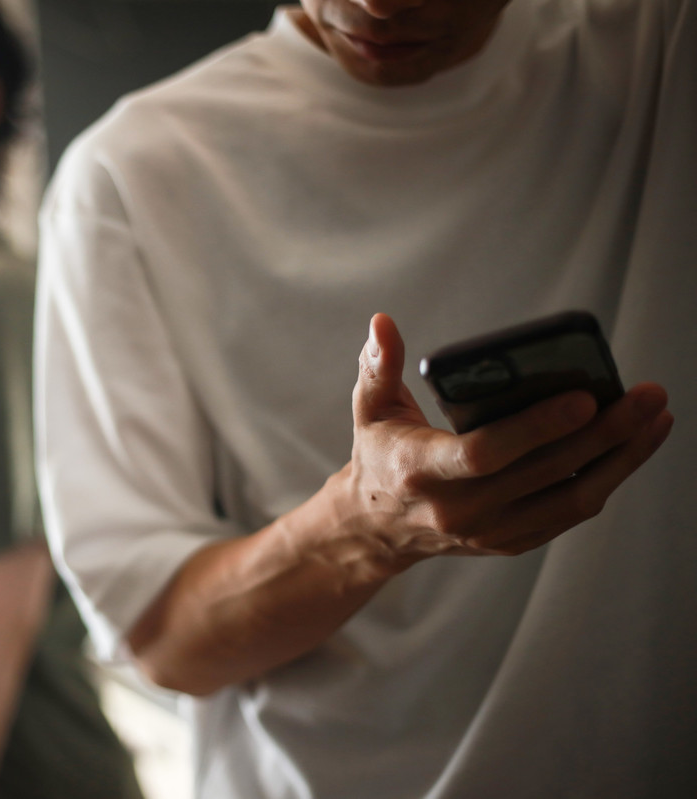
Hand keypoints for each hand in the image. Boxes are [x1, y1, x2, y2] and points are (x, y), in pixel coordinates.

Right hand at [344, 313, 672, 563]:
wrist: (378, 526)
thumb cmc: (381, 454)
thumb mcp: (368, 408)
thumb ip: (378, 365)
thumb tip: (384, 322)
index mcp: (421, 472)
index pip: (485, 453)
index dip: (537, 428)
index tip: (585, 397)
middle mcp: (458, 510)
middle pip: (546, 473)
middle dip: (605, 433)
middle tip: (646, 396)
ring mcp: (489, 532)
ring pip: (572, 498)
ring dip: (621, 459)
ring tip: (655, 419)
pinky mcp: (512, 542)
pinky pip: (571, 511)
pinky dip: (606, 478)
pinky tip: (631, 446)